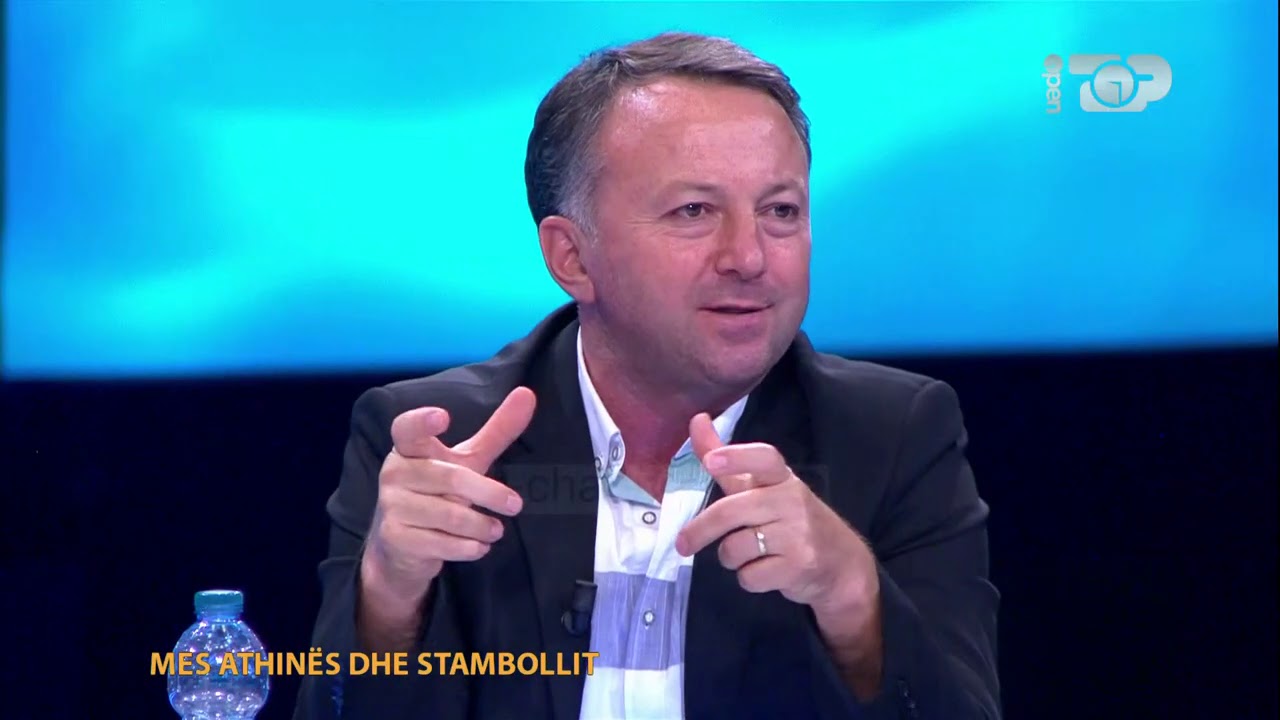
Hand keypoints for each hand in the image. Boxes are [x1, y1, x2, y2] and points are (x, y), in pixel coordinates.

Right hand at [363, 387, 535, 602]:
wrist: (401, 546)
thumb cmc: (438, 492)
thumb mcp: (467, 460)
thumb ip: (496, 431)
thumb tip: (528, 394)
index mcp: (409, 448)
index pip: (407, 428)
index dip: (422, 421)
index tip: (443, 416)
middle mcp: (395, 473)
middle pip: (450, 478)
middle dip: (488, 493)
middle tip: (515, 504)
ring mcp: (392, 506)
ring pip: (449, 515)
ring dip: (481, 525)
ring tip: (497, 530)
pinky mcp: (395, 538)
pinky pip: (441, 543)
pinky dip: (468, 547)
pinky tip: (478, 546)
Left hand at [675, 413, 876, 614]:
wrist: (842, 565)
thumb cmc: (793, 521)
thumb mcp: (765, 488)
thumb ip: (729, 462)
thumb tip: (696, 420)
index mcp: (782, 478)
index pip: (764, 459)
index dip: (737, 458)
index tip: (711, 460)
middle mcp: (792, 501)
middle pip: (732, 511)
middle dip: (700, 530)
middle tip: (682, 544)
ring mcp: (798, 534)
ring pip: (735, 548)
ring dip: (731, 557)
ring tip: (748, 555)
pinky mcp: (799, 566)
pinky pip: (749, 576)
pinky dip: (748, 578)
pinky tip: (765, 571)